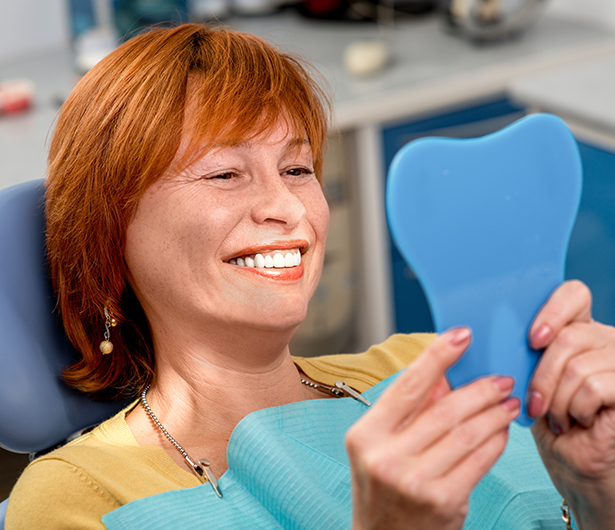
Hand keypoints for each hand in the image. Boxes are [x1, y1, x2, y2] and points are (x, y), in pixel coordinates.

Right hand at [346, 328, 519, 529]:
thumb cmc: (383, 489)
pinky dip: (495, 441)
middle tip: (501, 378)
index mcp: (365, 435)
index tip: (461, 335)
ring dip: (494, 413)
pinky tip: (502, 431)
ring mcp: (414, 481)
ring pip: (466, 433)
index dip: (437, 356)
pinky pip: (479, 460)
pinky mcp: (443, 501)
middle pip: (444, 409)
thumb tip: (447, 375)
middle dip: (479, 389)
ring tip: (508, 402)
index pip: (407, 386)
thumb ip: (411, 410)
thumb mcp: (383, 446)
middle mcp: (385, 457)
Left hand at [528, 280, 614, 528]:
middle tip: (535, 403)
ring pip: (578, 364)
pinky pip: (594, 386)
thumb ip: (522, 351)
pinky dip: (576, 409)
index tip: (532, 340)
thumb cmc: (551, 424)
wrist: (577, 468)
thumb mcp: (530, 380)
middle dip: (542, 375)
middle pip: (568, 335)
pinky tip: (577, 422)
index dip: (552, 310)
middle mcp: (606, 340)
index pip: (573, 294)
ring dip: (557, 399)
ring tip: (558, 417)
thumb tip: (485, 331)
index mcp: (579, 330)